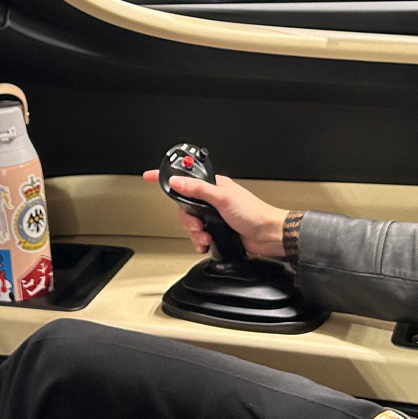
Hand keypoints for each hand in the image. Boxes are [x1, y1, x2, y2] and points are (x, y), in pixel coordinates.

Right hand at [143, 169, 287, 258]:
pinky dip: (200, 241)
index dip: (167, 177)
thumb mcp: (223, 199)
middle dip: (188, 219)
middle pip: (185, 206)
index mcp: (215, 185)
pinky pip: (199, 235)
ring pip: (191, 222)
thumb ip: (198, 190)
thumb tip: (177, 182)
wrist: (269, 236)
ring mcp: (215, 214)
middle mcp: (214, 198)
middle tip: (198, 224)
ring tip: (206, 235)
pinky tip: (208, 242)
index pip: (186, 178)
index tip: (148, 176)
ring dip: (196, 232)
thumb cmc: (255, 214)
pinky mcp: (218, 229)